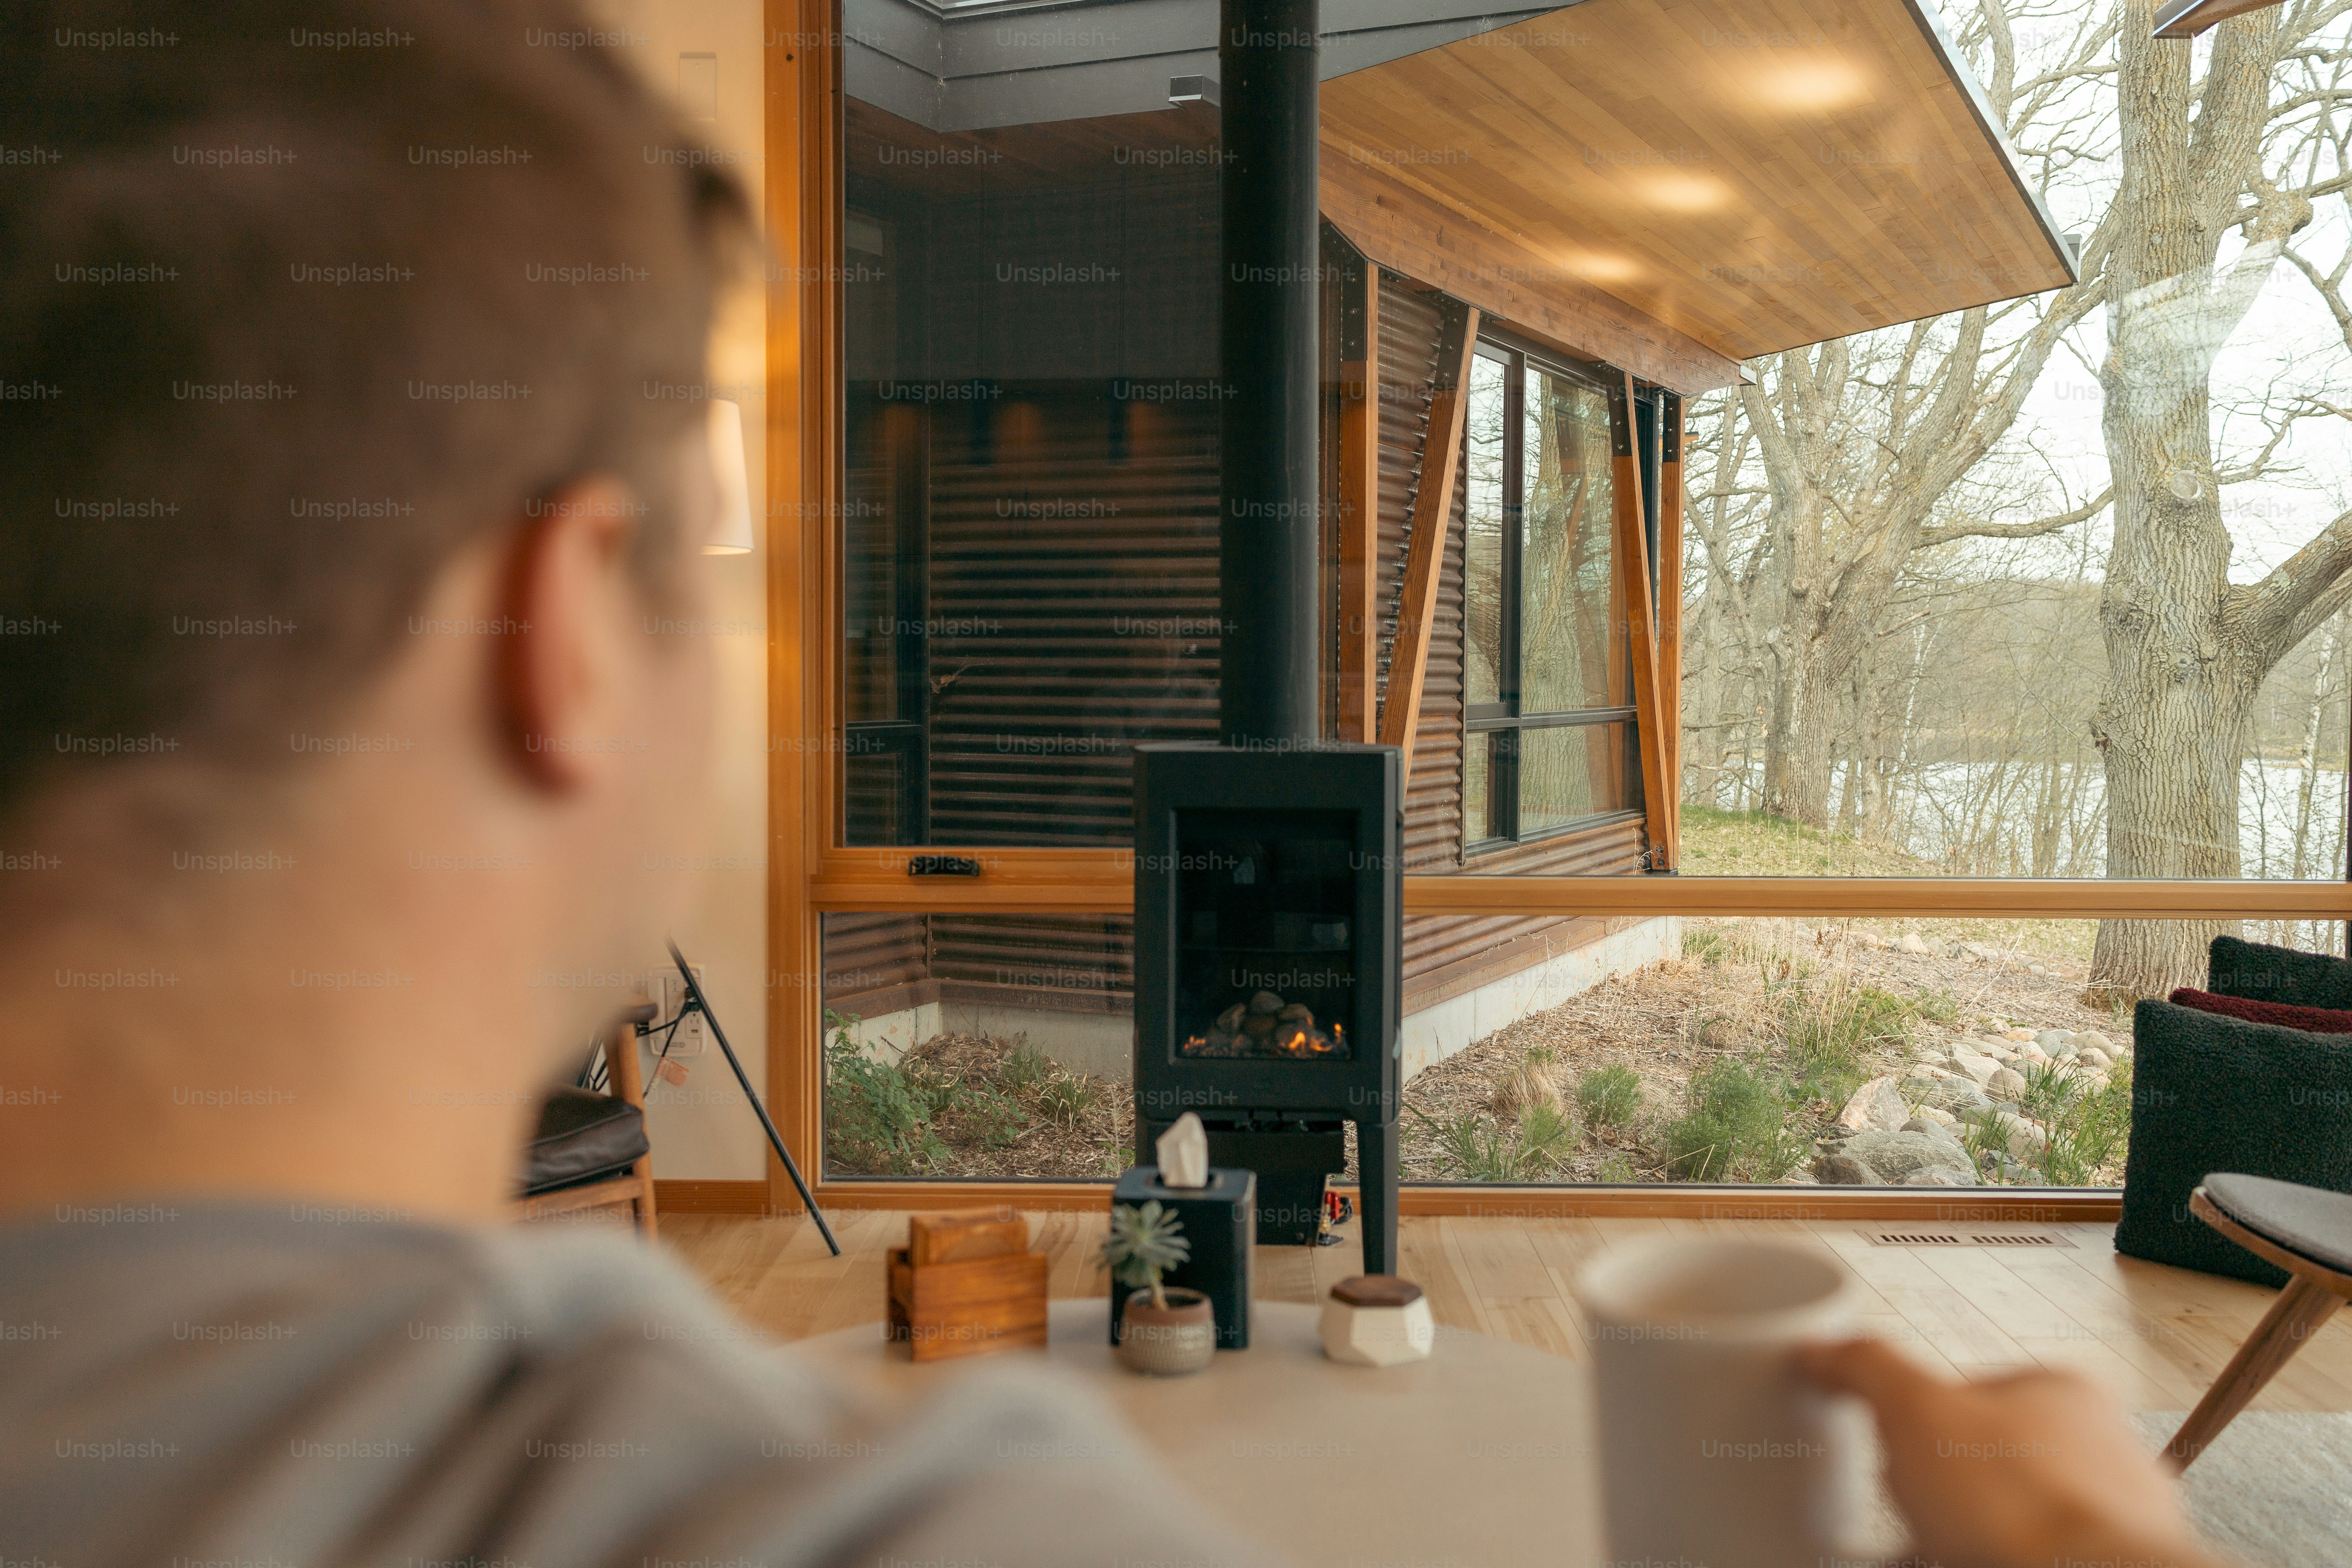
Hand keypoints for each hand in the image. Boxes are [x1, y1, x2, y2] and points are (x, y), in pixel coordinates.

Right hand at [1796, 1338, 2234, 1567]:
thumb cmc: (2023, 1504)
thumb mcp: (1914, 1409)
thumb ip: (1865, 1367)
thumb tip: (1821, 1348)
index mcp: (2064, 1391)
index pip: (1967, 1391)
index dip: (1916, 1424)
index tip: (1894, 1454)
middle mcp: (2100, 1451)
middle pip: (1984, 1462)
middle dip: (1939, 1492)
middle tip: (1912, 1516)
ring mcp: (2109, 1519)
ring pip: (2006, 1520)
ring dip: (1958, 1535)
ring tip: (1923, 1550)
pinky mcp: (2097, 1561)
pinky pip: (2021, 1552)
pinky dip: (1982, 1556)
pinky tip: (1954, 1561)